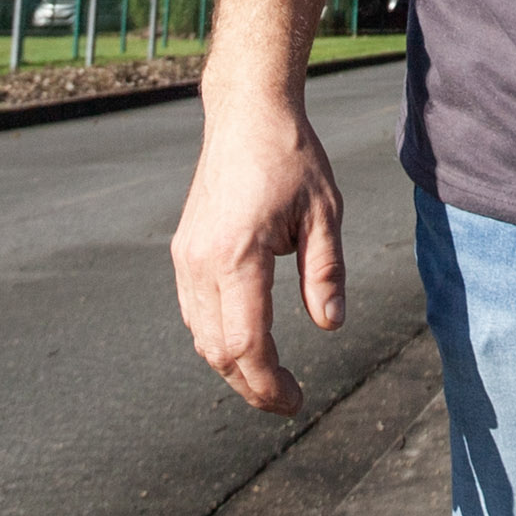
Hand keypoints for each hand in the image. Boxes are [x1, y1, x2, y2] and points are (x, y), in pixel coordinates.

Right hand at [170, 99, 345, 413]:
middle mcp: (201, 261)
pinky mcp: (184, 249)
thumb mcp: (324, 213)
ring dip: (233, 365)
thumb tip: (330, 325)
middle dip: (251, 386)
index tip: (296, 402)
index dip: (270, 384)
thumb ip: (325, 273)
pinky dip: (217, 338)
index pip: (247, 344)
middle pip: (218, 350)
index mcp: (237, 256)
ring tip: (271, 379)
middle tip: (288, 402)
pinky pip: (193, 311)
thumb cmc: (290, 156)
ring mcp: (186, 256)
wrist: (245, 113)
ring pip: (200, 335)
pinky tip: (247, 343)